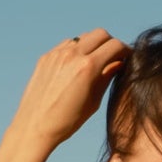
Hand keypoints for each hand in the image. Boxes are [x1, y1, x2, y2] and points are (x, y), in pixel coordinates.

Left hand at [8, 30, 126, 153]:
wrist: (34, 127)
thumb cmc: (67, 121)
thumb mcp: (93, 101)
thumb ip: (107, 77)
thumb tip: (119, 63)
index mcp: (88, 67)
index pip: (115, 46)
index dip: (125, 50)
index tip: (127, 57)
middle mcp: (72, 55)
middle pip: (100, 34)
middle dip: (110, 43)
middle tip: (113, 56)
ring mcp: (57, 54)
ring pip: (83, 37)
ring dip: (92, 45)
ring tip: (94, 62)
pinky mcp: (46, 57)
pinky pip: (67, 45)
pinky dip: (76, 50)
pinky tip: (76, 66)